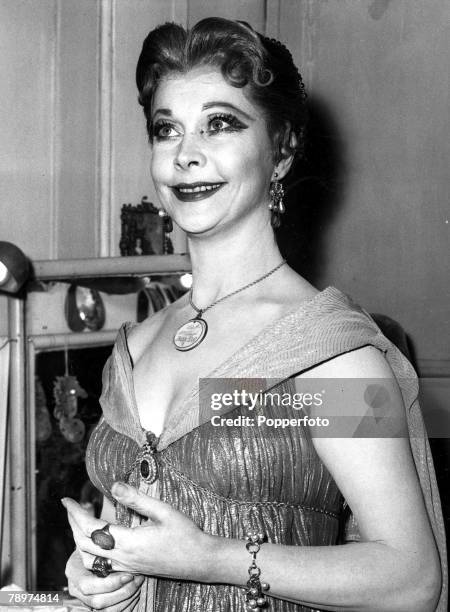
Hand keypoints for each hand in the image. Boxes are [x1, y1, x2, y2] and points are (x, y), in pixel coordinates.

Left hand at [62, 482, 213, 582]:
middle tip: (70, 507)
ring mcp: (127, 567)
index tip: (67, 500)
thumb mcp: (164, 511)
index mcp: (129, 543)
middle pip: (85, 545)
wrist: (200, 561)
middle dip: (73, 525)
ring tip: (81, 521)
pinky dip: (92, 552)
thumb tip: (113, 485)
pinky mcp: (132, 570)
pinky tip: (98, 540)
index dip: (76, 513)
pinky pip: (102, 565)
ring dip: (80, 540)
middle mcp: (124, 558)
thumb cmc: (185, 535)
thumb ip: (137, 499)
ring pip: (90, 559)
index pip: (91, 528)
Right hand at [65, 548, 143, 610]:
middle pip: (97, 601)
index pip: (88, 585)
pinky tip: (135, 593)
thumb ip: (102, 544)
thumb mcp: (94, 539)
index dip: (110, 583)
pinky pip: (111, 611)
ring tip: (138, 585)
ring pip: (105, 610)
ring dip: (126, 599)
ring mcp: (84, 598)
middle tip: (137, 580)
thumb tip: (116, 541)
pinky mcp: (94, 604)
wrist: (90, 547)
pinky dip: (125, 605)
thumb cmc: (95, 541)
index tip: (129, 575)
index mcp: (74, 571)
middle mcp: (76, 588)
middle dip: (122, 592)